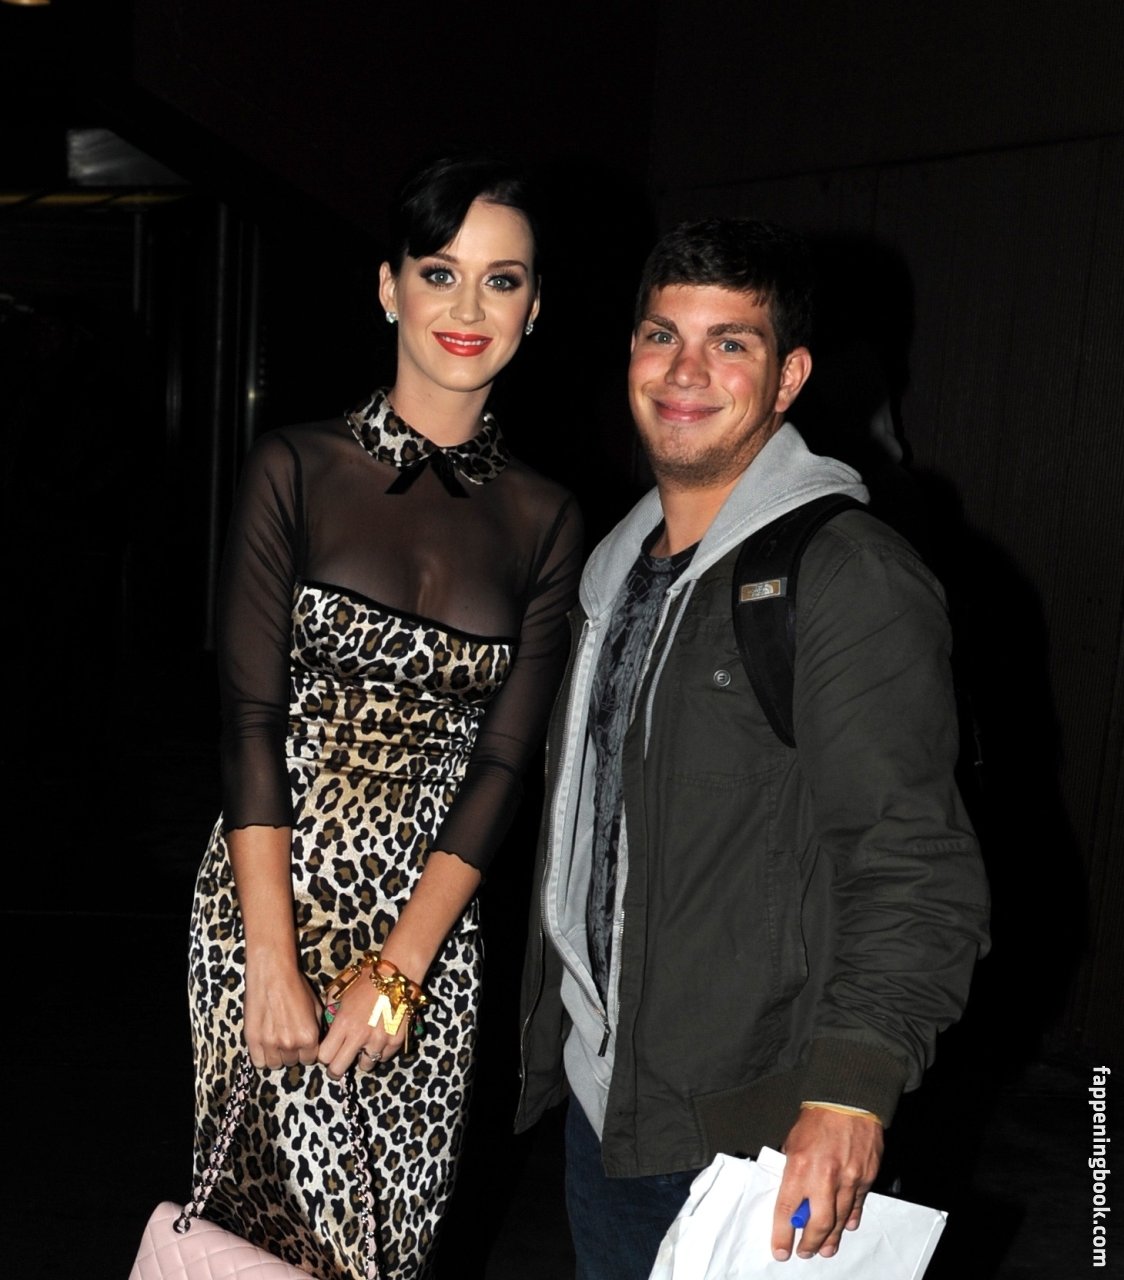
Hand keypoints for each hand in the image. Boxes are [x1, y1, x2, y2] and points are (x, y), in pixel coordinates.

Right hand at [242, 951, 322, 1069]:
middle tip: (288, 1037)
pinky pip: (259, 1062)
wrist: (272, 974)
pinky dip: (262, 1056)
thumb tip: (318, 1041)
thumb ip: (318, 1028)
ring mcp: (270, 1044)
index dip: (307, 1051)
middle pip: (292, 1062)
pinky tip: (265, 1043)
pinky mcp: (253, 1041)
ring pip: (275, 1064)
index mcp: (309, 1036)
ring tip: (276, 1039)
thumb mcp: (316, 1006)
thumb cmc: (296, 986)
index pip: (310, 1059)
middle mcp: (290, 1044)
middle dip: (292, 1052)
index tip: (303, 1043)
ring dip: (277, 1055)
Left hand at [316, 958, 412, 1079]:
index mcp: (343, 1023)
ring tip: (365, 1046)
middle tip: (340, 1064)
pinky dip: (381, 1051)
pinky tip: (381, 1038)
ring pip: (365, 1066)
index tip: (328, 1054)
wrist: (396, 975)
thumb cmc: (367, 979)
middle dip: (337, 1069)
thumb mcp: (341, 990)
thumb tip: (327, 1024)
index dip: (324, 1056)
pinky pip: (384, 1057)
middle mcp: (360, 1036)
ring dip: (364, 1058)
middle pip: (339, 1068)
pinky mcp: (396, 1041)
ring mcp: (379, 1040)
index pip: (325, 1056)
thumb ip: (331, 1009)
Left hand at [771, 1106, 883, 1260]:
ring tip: (825, 1249)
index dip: (783, 1234)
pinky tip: (846, 1227)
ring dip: (831, 1238)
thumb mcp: (792, 1141)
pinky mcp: (866, 1177)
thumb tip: (792, 1194)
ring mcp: (848, 1179)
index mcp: (799, 1166)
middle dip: (810, 1243)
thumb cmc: (817, 1119)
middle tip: (805, 1252)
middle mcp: (824, 1177)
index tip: (781, 1249)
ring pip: (840, 1220)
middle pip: (817, 1223)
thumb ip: (791, 1169)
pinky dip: (851, 1218)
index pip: (787, 1209)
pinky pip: (857, 1205)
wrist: (849, 1100)